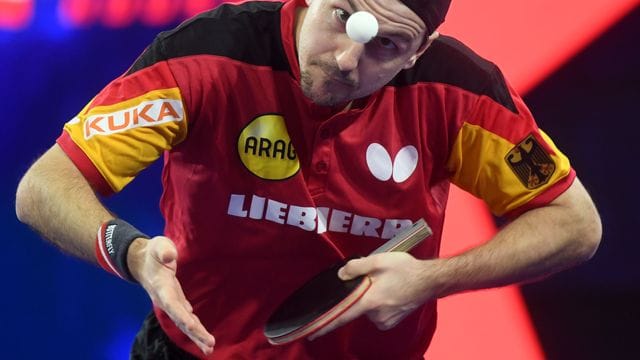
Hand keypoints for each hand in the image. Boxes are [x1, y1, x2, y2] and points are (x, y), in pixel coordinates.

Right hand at [128, 236, 214, 354]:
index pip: (172, 304)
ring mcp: (170, 302)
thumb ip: (164, 250)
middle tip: (210, 345)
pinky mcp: (175, 302)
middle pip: (180, 319)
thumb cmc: (153, 252)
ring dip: (196, 335)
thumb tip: (170, 256)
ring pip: (184, 322)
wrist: (141, 262)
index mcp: (162, 287)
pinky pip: (186, 318)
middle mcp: (165, 299)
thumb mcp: (158, 245)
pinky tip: (202, 337)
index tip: (194, 326)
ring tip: (209, 348)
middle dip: (195, 333)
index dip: (182, 316)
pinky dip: (194, 328)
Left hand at [308, 252, 435, 339]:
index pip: (341, 316)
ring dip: (371, 297)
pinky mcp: (392, 321)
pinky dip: (379, 302)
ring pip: (368, 308)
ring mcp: (385, 320)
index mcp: (369, 302)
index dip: (324, 325)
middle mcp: (375, 315)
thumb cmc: (406, 270)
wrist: (430, 281)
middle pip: (357, 306)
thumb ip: (356, 267)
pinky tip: (391, 291)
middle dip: (360, 294)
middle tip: (375, 279)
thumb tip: (341, 275)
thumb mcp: (378, 260)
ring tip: (386, 283)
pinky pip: (377, 312)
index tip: (311, 333)